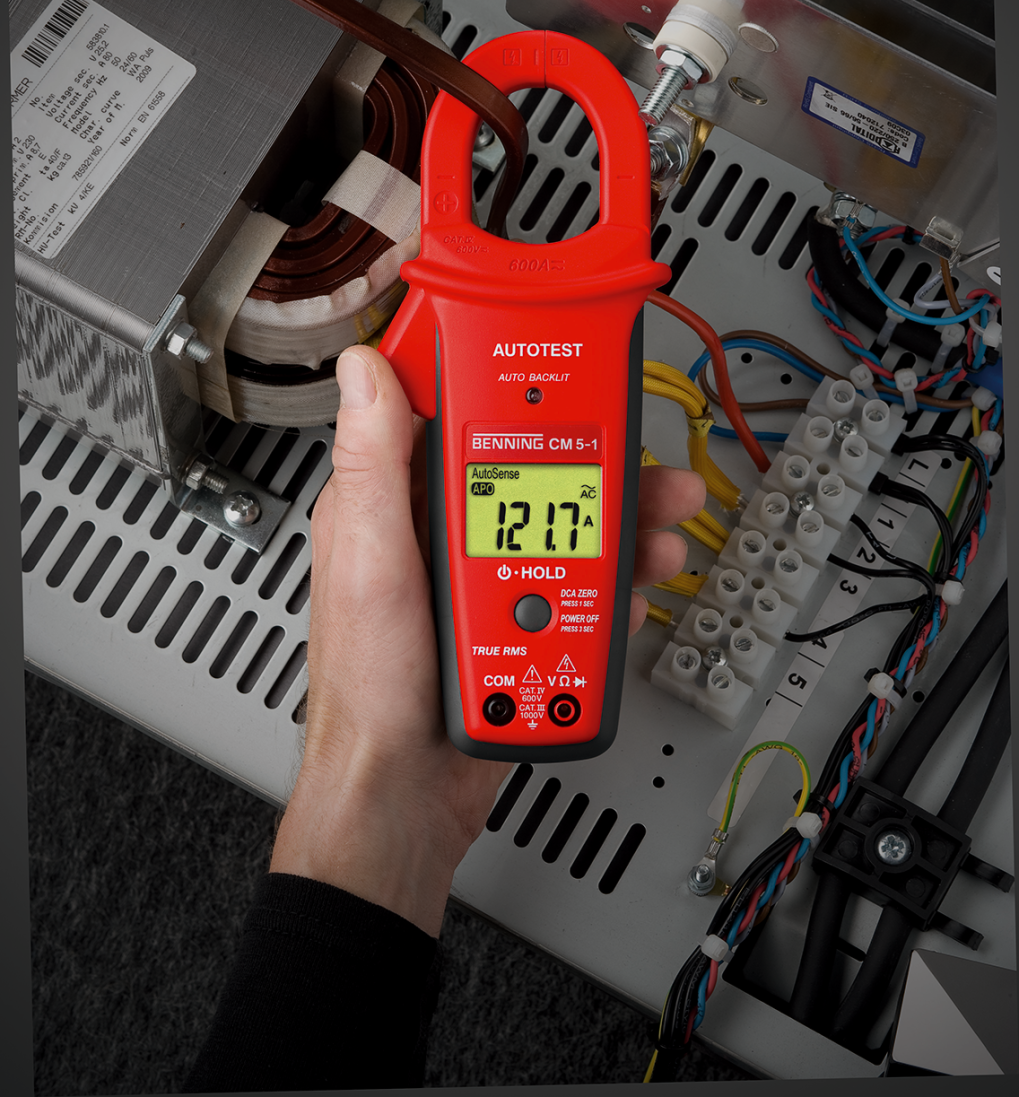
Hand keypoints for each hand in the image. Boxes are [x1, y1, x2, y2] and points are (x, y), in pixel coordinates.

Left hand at [270, 346, 704, 934]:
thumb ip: (375, 464)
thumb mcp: (368, 561)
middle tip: (640, 460)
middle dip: (592, 457)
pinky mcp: (515, 620)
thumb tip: (367, 368)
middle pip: (527, 467)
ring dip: (618, 524)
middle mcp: (438, 532)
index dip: (493, 373)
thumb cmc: (368, 691)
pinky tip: (627, 592)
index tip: (544, 349)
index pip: (443, 411)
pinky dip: (609, 586)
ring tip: (654, 535)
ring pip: (562, 526)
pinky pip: (573, 587)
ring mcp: (480, 577)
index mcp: (393, 502)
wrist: (402, 798)